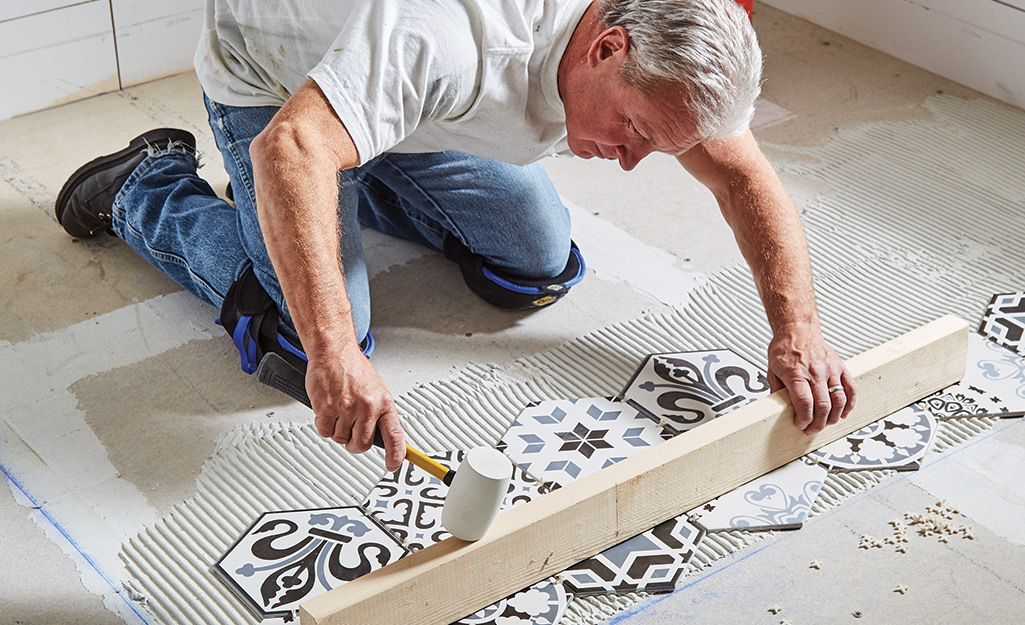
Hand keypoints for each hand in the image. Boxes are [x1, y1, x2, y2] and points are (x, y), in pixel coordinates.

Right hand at [305, 343, 405, 471]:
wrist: (334, 351)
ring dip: (338, 431)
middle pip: (362, 444)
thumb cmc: (354, 370)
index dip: (396, 455)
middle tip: (352, 430)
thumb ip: (380, 415)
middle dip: (355, 443)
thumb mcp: (377, 391)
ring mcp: (346, 408)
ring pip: (341, 439)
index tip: (393, 464)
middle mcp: (367, 407)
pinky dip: (324, 425)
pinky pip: (325, 431)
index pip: (395, 436)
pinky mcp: (326, 408)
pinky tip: (328, 410)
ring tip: (340, 411)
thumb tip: (385, 438)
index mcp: (384, 403)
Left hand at [767, 324, 855, 434]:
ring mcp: (830, 369)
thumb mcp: (772, 371)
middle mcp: (815, 371)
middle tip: (812, 429)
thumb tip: (777, 409)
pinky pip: (851, 389)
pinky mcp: (840, 367)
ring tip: (826, 423)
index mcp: (796, 373)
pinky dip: (850, 404)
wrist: (798, 329)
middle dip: (818, 423)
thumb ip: (777, 391)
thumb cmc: (785, 348)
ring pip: (839, 400)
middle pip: (823, 406)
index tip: (801, 424)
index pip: (805, 403)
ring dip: (834, 417)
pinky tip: (843, 412)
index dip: (804, 419)